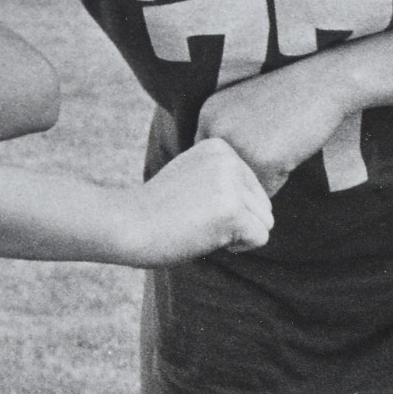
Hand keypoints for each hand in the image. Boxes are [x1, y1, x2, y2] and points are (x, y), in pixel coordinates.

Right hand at [119, 139, 275, 264]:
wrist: (128, 224)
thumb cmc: (157, 209)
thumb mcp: (193, 177)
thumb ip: (224, 178)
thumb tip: (262, 200)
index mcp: (220, 146)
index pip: (253, 186)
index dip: (230, 205)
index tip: (195, 205)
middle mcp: (230, 159)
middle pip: (263, 203)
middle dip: (239, 220)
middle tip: (199, 220)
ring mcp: (232, 184)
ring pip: (265, 221)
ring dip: (238, 233)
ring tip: (203, 227)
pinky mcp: (233, 211)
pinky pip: (260, 237)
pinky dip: (239, 247)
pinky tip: (208, 237)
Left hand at [194, 59, 353, 196]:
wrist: (323, 82)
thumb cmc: (290, 96)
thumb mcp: (244, 107)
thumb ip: (226, 134)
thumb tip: (221, 179)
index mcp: (208, 114)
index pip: (210, 160)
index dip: (234, 161)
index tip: (256, 147)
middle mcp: (215, 130)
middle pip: (226, 176)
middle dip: (249, 169)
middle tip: (273, 144)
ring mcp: (236, 145)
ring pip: (245, 185)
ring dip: (265, 174)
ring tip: (283, 145)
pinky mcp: (261, 160)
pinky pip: (267, 189)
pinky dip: (281, 177)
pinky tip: (291, 151)